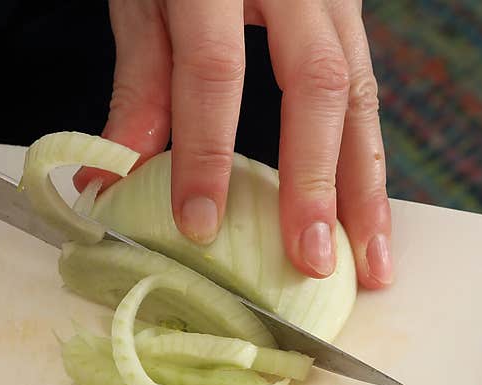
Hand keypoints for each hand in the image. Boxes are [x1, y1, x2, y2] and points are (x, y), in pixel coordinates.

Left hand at [75, 0, 391, 288]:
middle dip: (315, 183)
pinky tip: (367, 214)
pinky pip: (365, 92)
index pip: (215, 69)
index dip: (207, 153)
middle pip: (315, 85)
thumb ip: (140, 86)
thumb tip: (111, 182)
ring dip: (365, 188)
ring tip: (370, 262)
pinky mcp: (352, 14)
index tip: (199, 226)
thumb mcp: (143, 1)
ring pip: (360, 94)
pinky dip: (366, 160)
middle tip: (311, 261)